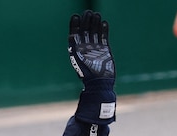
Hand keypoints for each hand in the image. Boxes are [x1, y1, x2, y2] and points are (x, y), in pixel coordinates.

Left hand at [68, 10, 115, 125]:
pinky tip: (104, 23)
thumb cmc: (87, 73)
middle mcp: (85, 47)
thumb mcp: (78, 59)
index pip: (75, 33)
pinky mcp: (105, 49)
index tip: (76, 16)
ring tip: (96, 14)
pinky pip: (104, 37)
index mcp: (77, 49)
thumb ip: (74, 47)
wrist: (99, 83)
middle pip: (85, 30)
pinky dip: (104, 30)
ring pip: (95, 32)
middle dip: (86, 21)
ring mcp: (96, 48)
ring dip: (95, 23)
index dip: (75, 24)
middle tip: (88, 12)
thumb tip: (71, 35)